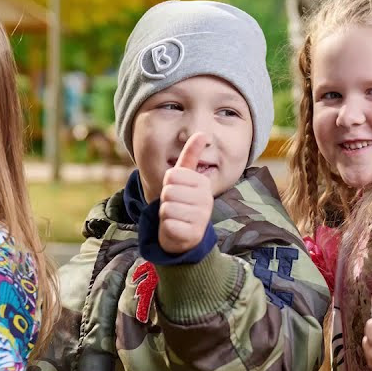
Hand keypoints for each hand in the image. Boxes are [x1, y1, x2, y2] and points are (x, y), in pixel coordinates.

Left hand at [158, 133, 213, 253]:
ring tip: (176, 218)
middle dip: (166, 200)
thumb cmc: (183, 203)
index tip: (177, 192)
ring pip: (166, 208)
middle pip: (168, 191)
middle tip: (176, 207)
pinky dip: (167, 228)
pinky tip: (177, 230)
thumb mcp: (186, 180)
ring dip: (165, 215)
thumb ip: (191, 156)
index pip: (172, 175)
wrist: (186, 237)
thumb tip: (203, 133)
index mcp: (203, 183)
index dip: (168, 184)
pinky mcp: (193, 234)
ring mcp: (201, 218)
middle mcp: (206, 200)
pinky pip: (168, 225)